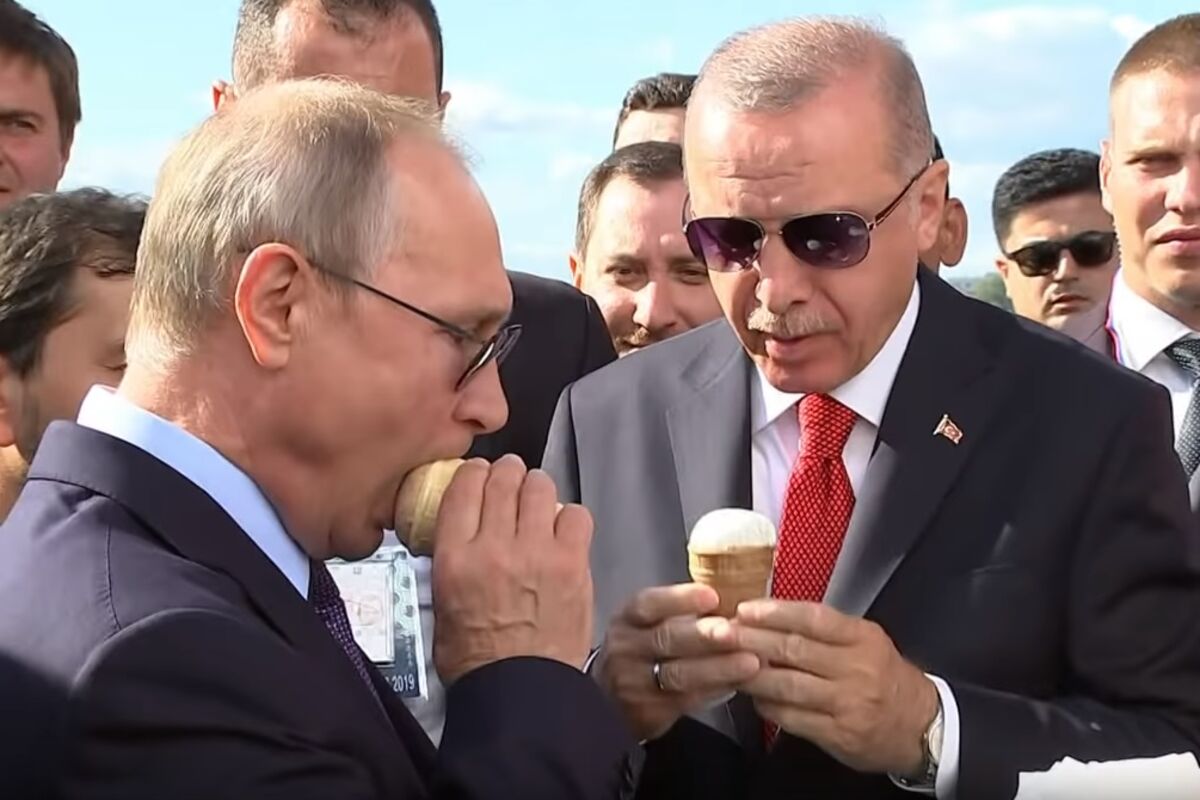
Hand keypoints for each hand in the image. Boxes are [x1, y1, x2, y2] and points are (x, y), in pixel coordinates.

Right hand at [431, 455, 592, 683]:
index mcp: (456, 557)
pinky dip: (569, 517)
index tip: (480, 475)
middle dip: (507, 473)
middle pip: (504, 478)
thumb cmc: (475, 658)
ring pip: (540, 487)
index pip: (465, 487)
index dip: (474, 473)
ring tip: (538, 502)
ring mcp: (538, 552)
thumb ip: (453, 560)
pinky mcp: (573, 563)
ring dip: (537, 489)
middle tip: (511, 482)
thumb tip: (464, 536)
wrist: (520, 694)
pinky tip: (562, 532)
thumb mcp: (442, 603)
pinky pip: (576, 514)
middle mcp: (495, 545)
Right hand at [596, 584, 760, 740]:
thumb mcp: (646, 624)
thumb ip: (680, 613)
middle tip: (734, 632)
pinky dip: (715, 690)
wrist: (608, 699)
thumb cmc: (642, 650)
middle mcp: (626, 649)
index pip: (649, 604)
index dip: (680, 599)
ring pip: (678, 674)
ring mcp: (634, 683)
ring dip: (717, 667)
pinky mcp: (648, 712)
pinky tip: (738, 683)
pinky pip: (687, 700)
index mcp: (628, 619)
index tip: (711, 596)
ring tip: (750, 662)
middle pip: (665, 639)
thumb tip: (732, 601)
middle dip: (704, 636)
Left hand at [703, 600, 937, 776]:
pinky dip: (768, 706)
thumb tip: (770, 616)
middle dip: (752, 639)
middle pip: (794, 650)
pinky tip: (752, 696)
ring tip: (726, 663)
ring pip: (788, 685)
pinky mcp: (839, 735)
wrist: (922, 726)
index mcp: (862, 638)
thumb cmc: (885, 676)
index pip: (814, 619)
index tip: (744, 608)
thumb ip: (825, 631)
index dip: (776, 612)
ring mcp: (848, 704)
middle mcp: (856, 669)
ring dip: (752, 673)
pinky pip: (793, 718)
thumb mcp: (866, 641)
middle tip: (720, 632)